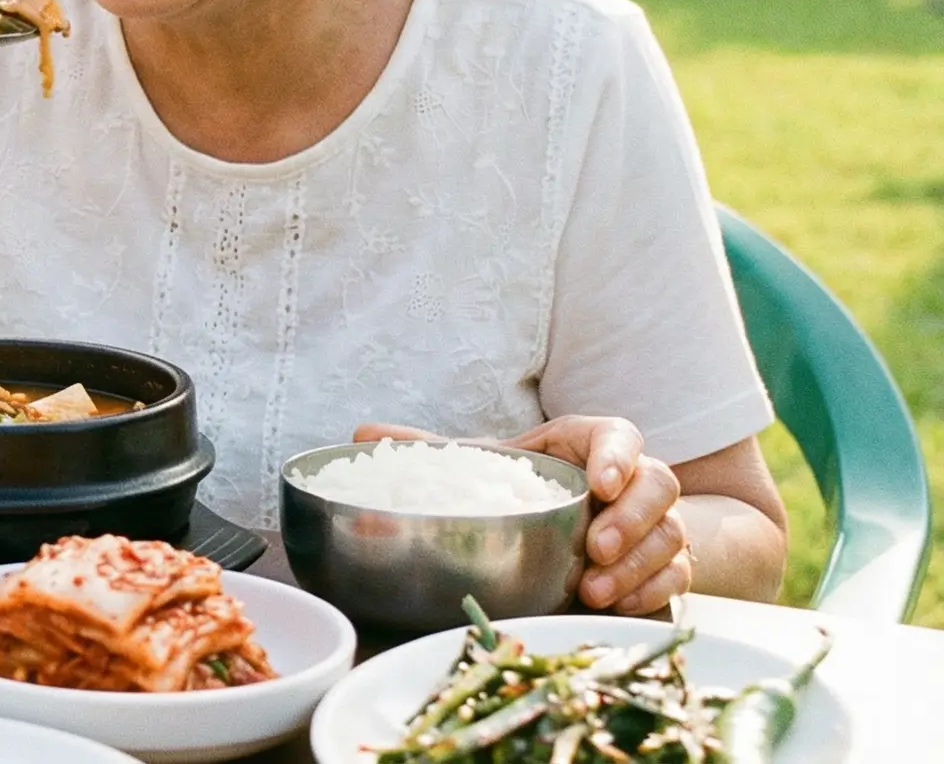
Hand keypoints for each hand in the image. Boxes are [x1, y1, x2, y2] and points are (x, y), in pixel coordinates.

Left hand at [353, 416, 690, 612]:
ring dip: (638, 564)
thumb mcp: (488, 468)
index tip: (600, 482)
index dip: (618, 455)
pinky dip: (650, 592)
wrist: (592, 526)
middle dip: (631, 519)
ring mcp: (656, 523)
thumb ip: (432, 452)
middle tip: (595, 546)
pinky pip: (677, 576)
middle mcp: (632, 480)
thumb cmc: (537, 490)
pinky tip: (617, 605)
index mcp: (589, 444)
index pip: (620, 434)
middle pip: (658, 485)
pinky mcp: (668, 563)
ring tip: (594, 589)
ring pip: (670, 535)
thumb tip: (361, 434)